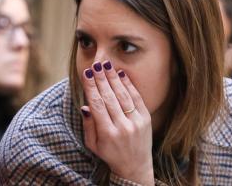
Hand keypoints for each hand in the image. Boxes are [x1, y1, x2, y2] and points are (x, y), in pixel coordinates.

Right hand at [80, 60, 153, 185]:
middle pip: (110, 97)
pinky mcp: (146, 119)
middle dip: (101, 79)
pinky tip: (121, 74)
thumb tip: (85, 106)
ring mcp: (136, 122)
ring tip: (106, 65)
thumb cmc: (110, 154)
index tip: (86, 74)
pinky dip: (129, 85)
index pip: (97, 105)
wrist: (135, 166)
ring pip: (123, 95)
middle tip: (95, 64)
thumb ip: (88, 126)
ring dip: (114, 78)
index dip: (91, 87)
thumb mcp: (92, 145)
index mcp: (108, 133)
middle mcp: (123, 127)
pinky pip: (136, 98)